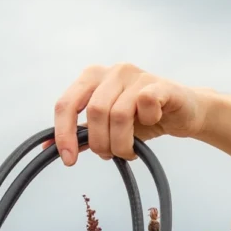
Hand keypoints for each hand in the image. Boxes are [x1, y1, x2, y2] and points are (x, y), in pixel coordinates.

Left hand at [53, 62, 208, 164]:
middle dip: (100, 143)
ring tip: (129, 151)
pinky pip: (145, 103)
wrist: (184, 113)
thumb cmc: (142, 118)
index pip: (66, 104)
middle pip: (94, 113)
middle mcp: (112, 71)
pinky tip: (151, 124)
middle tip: (111, 155)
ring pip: (118, 114)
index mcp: (92, 77)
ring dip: (122, 142)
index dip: (63, 134)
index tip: (69, 160)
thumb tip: (47, 148)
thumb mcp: (106, 128)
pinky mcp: (160, 85)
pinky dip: (145, 123)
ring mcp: (137, 75)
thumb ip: (80, 134)